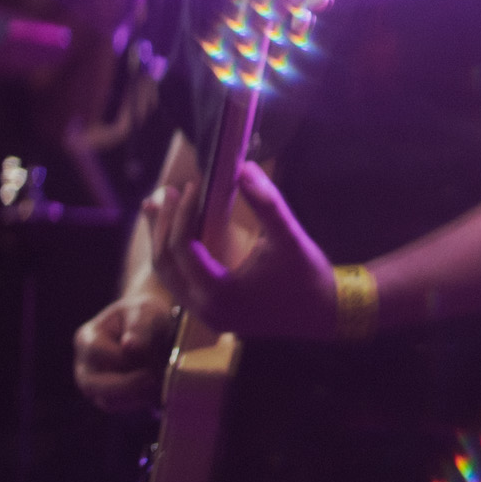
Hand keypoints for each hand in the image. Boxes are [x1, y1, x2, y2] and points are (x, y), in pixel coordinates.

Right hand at [74, 292, 177, 413]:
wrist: (151, 325)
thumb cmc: (145, 313)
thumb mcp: (145, 310)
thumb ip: (139, 326)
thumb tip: (131, 347)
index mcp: (87, 338)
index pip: (97, 352)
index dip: (123, 357)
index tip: (150, 355)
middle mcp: (85, 365)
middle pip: (92, 385)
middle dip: (126, 385)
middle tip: (154, 379)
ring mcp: (95, 384)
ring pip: (107, 401)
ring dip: (135, 395)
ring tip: (160, 381)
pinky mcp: (110, 397)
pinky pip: (121, 408)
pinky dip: (140, 401)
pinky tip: (159, 389)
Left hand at [151, 161, 338, 341]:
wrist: (324, 313)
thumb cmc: (308, 276)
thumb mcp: (289, 238)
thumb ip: (266, 203)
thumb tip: (243, 166)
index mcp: (219, 294)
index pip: (183, 248)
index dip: (182, 213)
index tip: (191, 186)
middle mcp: (204, 309)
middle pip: (165, 263)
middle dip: (163, 225)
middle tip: (169, 191)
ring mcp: (204, 315)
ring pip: (167, 275)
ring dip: (161, 240)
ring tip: (156, 207)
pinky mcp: (209, 312)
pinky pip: (180, 282)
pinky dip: (173, 256)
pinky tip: (172, 233)